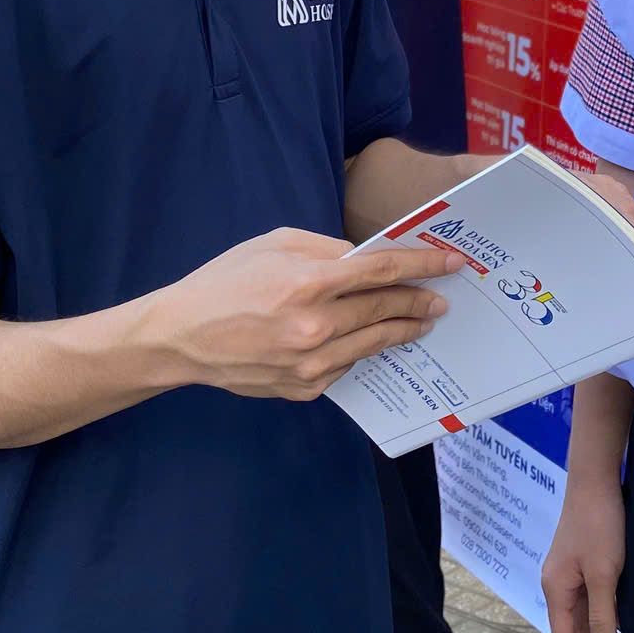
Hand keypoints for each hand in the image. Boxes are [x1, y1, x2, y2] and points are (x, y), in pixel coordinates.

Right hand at [152, 229, 458, 400]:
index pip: (382, 272)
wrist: (182, 337)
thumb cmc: (226, 281)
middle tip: (440, 299)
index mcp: (308, 282)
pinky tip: (373, 342)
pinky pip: (346, 367)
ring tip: (420, 321)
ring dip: (402, 330)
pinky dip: (361, 351)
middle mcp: (316, 326)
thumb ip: (326, 249)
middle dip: (419, 300)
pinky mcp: (304, 389)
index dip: (423, 265)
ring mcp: (311, 364)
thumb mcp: (274, 244)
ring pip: (374, 343)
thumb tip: (366, 260)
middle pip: (385, 309)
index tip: (451, 263)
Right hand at [541, 477, 629, 632]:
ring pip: (584, 617)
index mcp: (556, 589)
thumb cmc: (599, 527)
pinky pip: (592, 601)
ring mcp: (570, 573)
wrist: (597, 481)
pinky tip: (622, 628)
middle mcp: (558, 584)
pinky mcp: (584, 563)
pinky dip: (606, 618)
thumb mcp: (603, 575)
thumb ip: (602, 616)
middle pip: (574, 630)